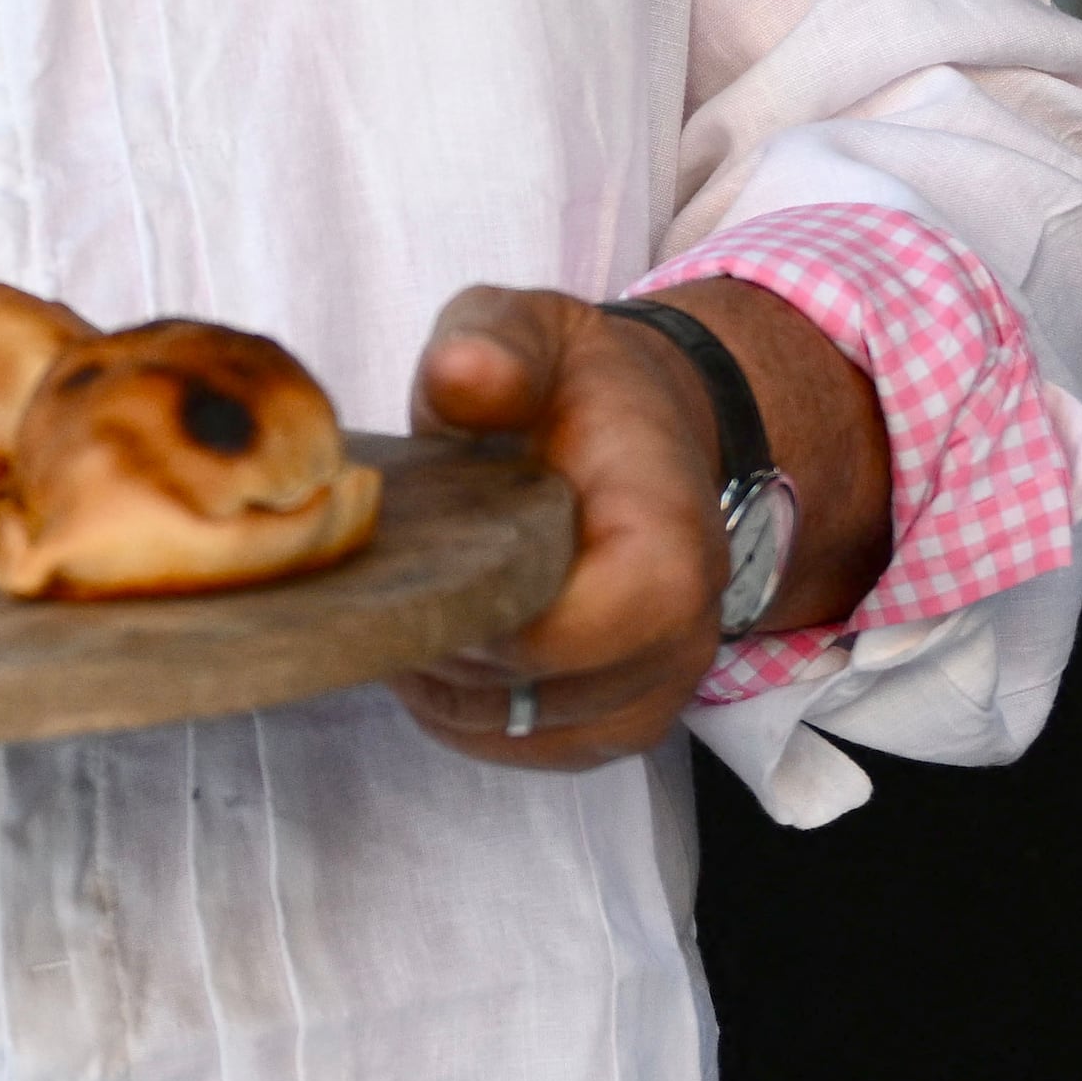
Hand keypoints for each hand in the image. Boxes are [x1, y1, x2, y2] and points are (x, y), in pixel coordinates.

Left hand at [386, 280, 891, 771]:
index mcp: (669, 539)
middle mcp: (685, 632)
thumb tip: (464, 375)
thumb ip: (498, 346)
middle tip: (396, 579)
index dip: (482, 616)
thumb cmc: (577, 385)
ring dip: (448, 686)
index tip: (426, 564)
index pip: (576, 633)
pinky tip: (437, 649)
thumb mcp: (530, 329)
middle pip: (541, 691)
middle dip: (449, 646)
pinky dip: (468, 716)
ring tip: (410, 606)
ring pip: (528, 732)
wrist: (643, 428)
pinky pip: (533, 751)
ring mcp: (658, 687)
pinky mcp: (621, 719)